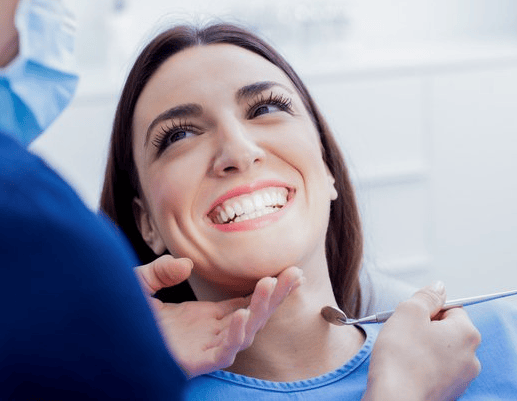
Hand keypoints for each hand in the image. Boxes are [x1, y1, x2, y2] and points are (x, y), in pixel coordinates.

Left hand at [136, 255, 303, 377]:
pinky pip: (222, 353)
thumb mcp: (140, 284)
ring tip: (269, 285)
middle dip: (276, 296)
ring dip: (260, 310)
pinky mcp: (194, 362)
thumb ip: (161, 271)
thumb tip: (186, 264)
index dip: (268, 288)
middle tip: (295, 274)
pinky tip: (241, 315)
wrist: (102, 339)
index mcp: (205, 316)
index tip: (289, 271)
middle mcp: (210, 332)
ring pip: (245, 333)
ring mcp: (204, 347)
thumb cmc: (122, 318)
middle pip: (254, 314)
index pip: (246, 301)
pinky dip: (235, 336)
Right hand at [362, 282, 480, 400]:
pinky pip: (434, 368)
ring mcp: (460, 378)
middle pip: (446, 329)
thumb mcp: (409, 311)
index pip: (450, 307)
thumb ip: (426, 295)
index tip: (411, 317)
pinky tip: (405, 367)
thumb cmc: (401, 357)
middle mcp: (470, 357)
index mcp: (467, 333)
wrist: (394, 399)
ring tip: (402, 352)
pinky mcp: (447, 391)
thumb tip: (438, 287)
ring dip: (421, 346)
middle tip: (404, 332)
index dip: (427, 308)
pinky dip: (421, 365)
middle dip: (424, 327)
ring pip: (439, 349)